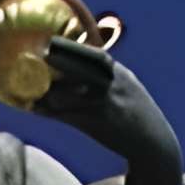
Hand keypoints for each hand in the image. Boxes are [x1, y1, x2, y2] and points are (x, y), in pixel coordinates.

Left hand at [37, 38, 181, 169]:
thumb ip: (108, 74)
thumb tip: (83, 62)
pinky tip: (35, 109)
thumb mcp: (127, 87)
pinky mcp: (98, 124)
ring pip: (71, 94)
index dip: (74, 49)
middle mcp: (114, 86)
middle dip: (61, 63)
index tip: (53, 42)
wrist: (153, 143)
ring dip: (50, 91)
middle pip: (83, 70)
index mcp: (121, 75)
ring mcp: (107, 105)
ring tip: (31, 89)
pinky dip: (50, 112)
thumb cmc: (135, 114)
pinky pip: (68, 116)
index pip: (97, 57)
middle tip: (39, 56)